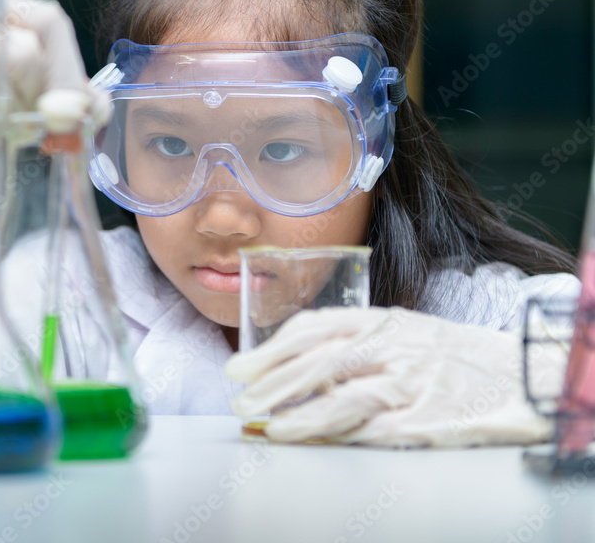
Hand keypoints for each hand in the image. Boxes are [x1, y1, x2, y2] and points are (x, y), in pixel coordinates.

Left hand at [224, 307, 562, 447]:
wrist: (518, 375)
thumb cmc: (449, 353)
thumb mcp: (400, 330)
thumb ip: (352, 342)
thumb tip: (290, 368)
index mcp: (381, 318)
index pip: (314, 328)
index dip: (272, 349)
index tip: (240, 368)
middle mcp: (393, 344)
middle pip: (320, 362)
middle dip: (272, 383)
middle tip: (241, 401)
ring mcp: (411, 380)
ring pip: (343, 396)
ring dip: (299, 413)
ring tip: (269, 427)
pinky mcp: (426, 417)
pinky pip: (372, 428)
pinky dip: (336, 434)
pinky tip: (310, 439)